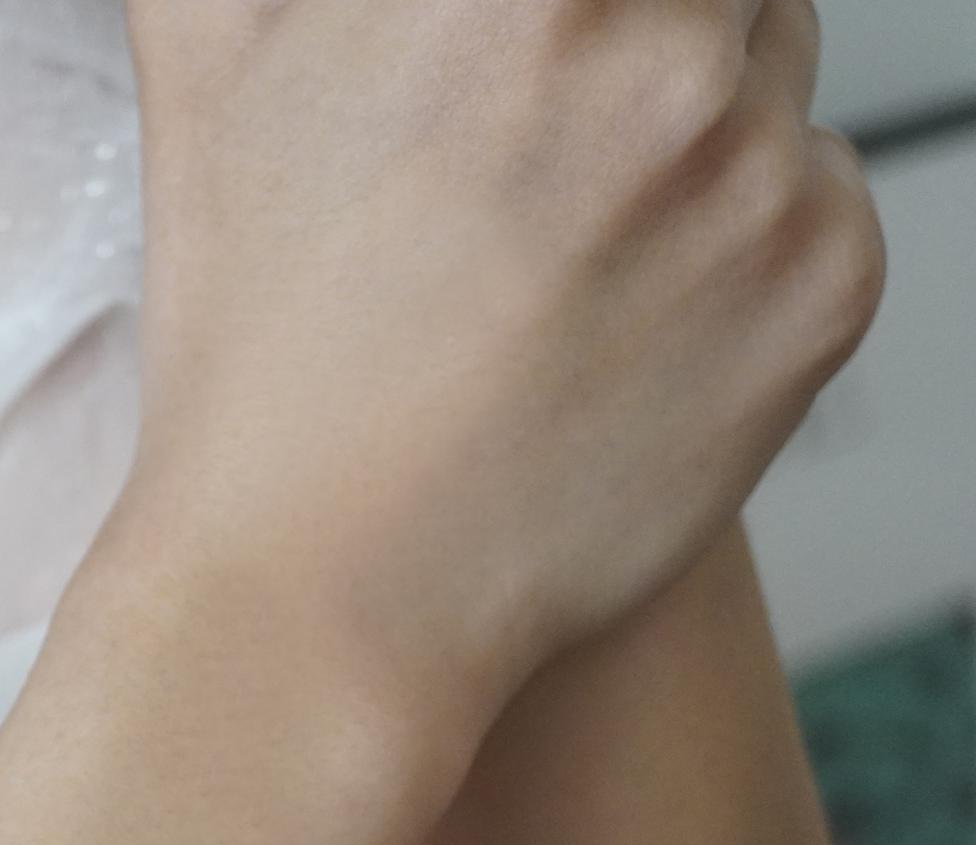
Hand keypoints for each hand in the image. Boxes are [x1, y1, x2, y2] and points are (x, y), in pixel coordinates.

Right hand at [114, 0, 883, 717]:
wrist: (326, 599)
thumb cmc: (258, 366)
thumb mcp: (210, 69)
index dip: (549, 14)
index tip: (519, 67)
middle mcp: (655, 44)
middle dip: (623, 42)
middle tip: (524, 168)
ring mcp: (751, 166)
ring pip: (765, 63)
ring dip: (687, 128)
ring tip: (557, 255)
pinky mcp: (822, 283)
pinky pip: (817, 193)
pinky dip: (739, 243)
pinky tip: (616, 325)